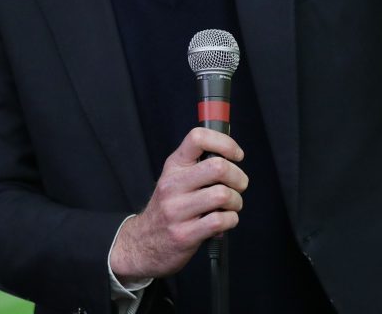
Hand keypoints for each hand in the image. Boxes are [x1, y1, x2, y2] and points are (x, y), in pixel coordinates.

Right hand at [109, 127, 247, 278]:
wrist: (142, 244)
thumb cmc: (169, 208)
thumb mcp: (176, 179)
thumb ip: (199, 165)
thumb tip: (231, 153)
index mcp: (174, 166)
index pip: (198, 138)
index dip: (225, 143)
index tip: (236, 155)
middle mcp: (173, 185)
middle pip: (218, 167)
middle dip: (238, 177)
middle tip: (238, 186)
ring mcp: (177, 210)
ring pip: (223, 195)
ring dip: (236, 201)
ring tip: (230, 206)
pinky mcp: (185, 234)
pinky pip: (220, 220)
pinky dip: (231, 220)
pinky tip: (224, 221)